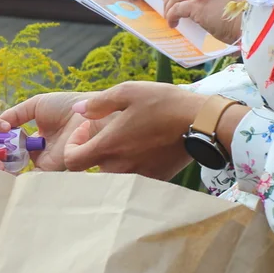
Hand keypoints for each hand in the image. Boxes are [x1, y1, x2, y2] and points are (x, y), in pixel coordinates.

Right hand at [0, 92, 106, 170]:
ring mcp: (48, 160)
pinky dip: (20, 176)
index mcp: (38, 136)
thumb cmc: (67, 105)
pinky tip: (4, 172)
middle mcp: (42, 151)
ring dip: (7, 170)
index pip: (15, 147)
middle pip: (17, 162)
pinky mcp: (55, 167)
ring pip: (24, 171)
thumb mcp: (35, 105)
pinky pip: (35, 176)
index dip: (1, 148)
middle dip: (0, 163)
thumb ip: (15, 115)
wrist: (90, 112)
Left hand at [62, 82, 205, 179]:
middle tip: (108, 131)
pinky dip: (132, 166)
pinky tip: (145, 148)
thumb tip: (78, 111)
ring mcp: (137, 177)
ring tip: (128, 138)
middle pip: (92, 168)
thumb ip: (98, 103)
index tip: (87, 132)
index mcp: (109, 146)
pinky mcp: (154, 180)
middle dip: (94, 150)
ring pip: (112, 174)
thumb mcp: (128, 92)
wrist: (201, 123)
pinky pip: (133, 178)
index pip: (72, 161)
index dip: (72, 146)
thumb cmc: (163, 104)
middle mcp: (119, 167)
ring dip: (113, 159)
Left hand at [162, 0, 247, 44]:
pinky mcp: (197, 5)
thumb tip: (210, 14)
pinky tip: (173, 24)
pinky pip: (177, 9)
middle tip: (167, 7)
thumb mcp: (237, 2)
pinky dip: (171, 16)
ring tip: (169, 19)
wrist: (258, 22)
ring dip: (169, 8)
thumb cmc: (252, 18)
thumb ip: (223, 0)